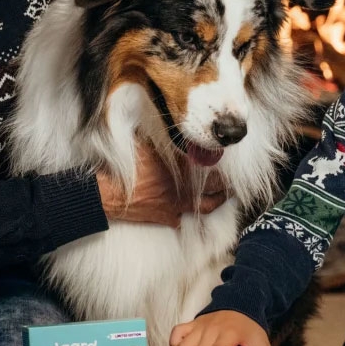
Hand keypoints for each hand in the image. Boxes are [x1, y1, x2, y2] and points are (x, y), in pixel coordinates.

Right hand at [97, 143, 227, 227]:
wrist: (110, 193)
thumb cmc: (126, 168)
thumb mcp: (144, 144)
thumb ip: (160, 139)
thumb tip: (169, 126)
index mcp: (180, 168)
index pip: (207, 165)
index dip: (219, 163)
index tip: (226, 160)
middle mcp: (183, 187)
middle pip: (213, 188)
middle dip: (226, 186)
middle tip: (234, 184)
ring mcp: (175, 205)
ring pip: (204, 206)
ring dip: (216, 201)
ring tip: (223, 198)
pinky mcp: (164, 217)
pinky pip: (178, 219)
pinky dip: (183, 217)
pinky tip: (185, 215)